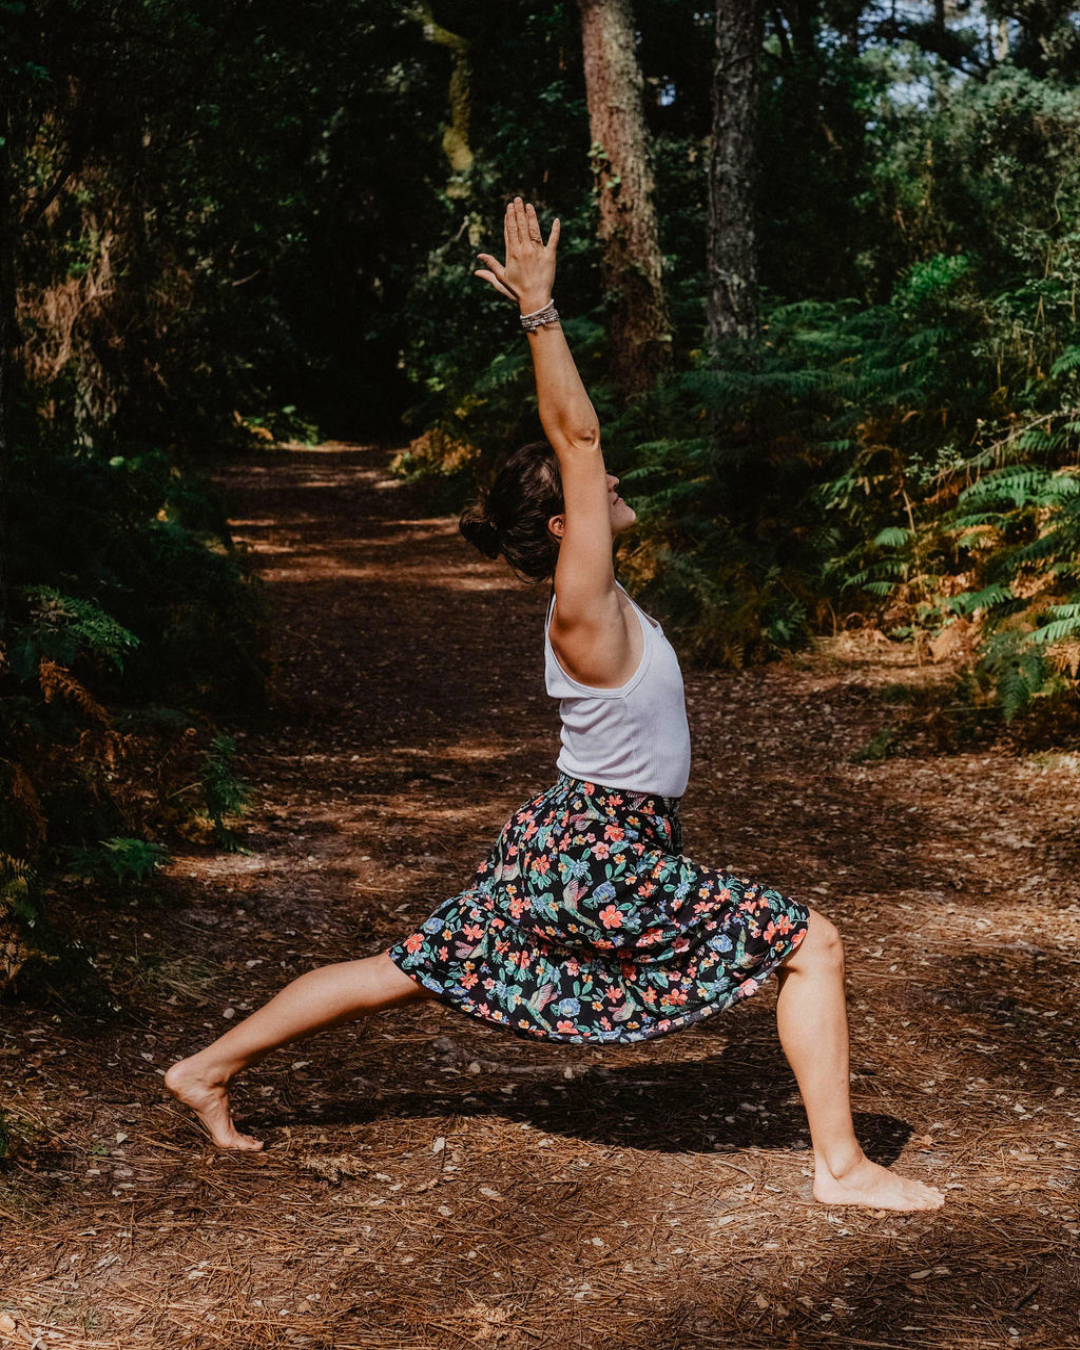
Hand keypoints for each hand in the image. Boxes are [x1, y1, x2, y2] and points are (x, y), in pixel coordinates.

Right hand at [475, 197, 559, 312]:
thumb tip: (479, 257)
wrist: (534, 299)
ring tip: (529, 205)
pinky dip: (555, 230)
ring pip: (534, 229)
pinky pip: (553, 240)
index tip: (508, 208)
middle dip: (518, 211)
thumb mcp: (501, 278)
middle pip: (521, 226)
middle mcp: (525, 249)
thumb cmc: (516, 291)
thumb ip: (490, 265)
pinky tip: (556, 220)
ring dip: (532, 216)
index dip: (509, 218)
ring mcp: (538, 251)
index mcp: (512, 253)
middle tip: (517, 199)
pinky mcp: (550, 256)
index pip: (510, 231)